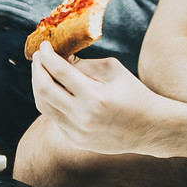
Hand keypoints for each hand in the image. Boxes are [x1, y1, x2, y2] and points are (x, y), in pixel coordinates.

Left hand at [31, 44, 161, 154]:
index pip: (60, 71)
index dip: (47, 55)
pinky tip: (57, 91)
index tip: (45, 45)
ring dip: (38, 86)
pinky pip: (54, 117)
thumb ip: (85, 64)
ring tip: (42, 72)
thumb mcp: (114, 71)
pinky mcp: (75, 141)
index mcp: (95, 97)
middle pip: (44, 89)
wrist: (150, 129)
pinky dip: (51, 101)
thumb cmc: (134, 94)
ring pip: (43, 106)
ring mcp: (77, 132)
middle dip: (37, 68)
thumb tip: (59, 57)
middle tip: (39, 56)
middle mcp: (83, 117)